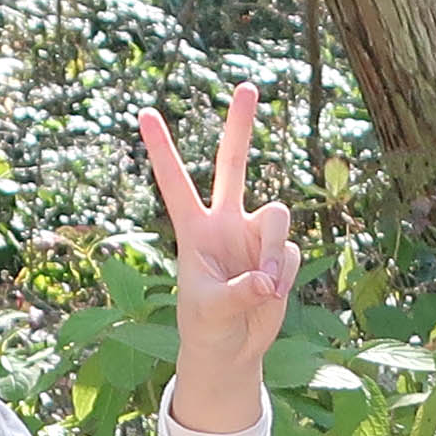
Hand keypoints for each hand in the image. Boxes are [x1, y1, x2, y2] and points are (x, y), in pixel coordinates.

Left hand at [136, 84, 299, 435]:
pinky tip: (272, 296)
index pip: (175, 183)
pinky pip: (291, 253)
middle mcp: (225, 223)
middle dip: (240, 127)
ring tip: (266, 288)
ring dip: (275, 253)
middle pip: (234, 164)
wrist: (231, 349)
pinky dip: (285, 276)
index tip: (144, 113)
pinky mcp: (280, 254)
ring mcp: (255, 236)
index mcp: (194, 230)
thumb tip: (267, 278)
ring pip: (277, 217)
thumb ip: (238, 293)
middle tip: (248, 86)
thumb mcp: (210, 312)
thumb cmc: (206, 327)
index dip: (162, 149)